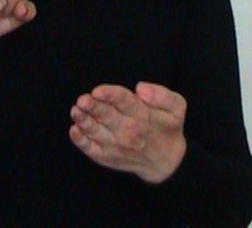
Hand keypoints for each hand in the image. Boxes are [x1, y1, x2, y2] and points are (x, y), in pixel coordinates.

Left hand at [69, 82, 187, 182]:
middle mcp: (128, 131)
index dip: (110, 95)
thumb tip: (141, 88)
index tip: (98, 91)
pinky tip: (74, 131)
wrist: (165, 163)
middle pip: (107, 116)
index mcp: (143, 116)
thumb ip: (162, 95)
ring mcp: (115, 145)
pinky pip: (91, 149)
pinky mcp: (106, 156)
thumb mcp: (177, 107)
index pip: (124, 102)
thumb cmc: (167, 128)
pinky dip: (81, 141)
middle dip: (94, 107)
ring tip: (76, 111)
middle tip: (83, 100)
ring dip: (84, 121)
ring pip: (96, 131)